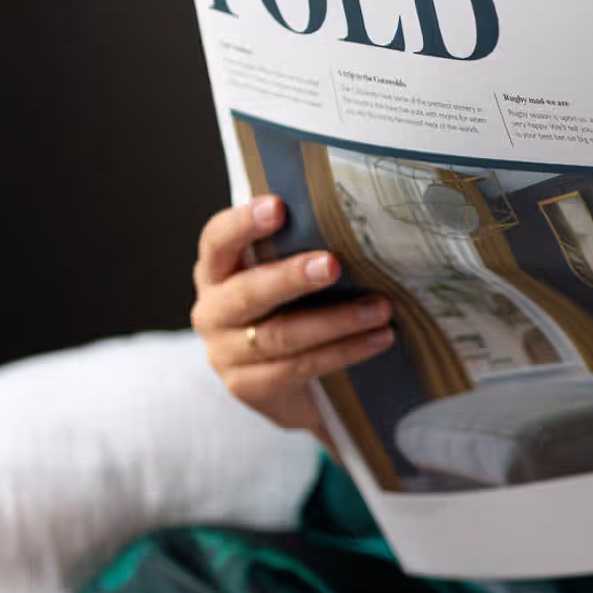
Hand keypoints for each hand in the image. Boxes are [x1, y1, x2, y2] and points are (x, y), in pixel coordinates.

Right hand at [191, 196, 393, 435]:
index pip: (217, 241)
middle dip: (292, 277)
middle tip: (334, 264)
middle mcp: (212, 311)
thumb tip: (355, 221)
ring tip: (380, 309)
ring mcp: (225, 353)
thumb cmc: (287, 311)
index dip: (243, 223)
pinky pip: (297, 368)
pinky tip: (377, 339)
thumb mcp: (285, 279)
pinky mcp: (247, 386)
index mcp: (216, 272)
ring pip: (280, 335)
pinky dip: (342, 352)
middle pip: (248, 292)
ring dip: (336, 321)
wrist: (281, 384)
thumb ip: (299, 251)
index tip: (278, 206)